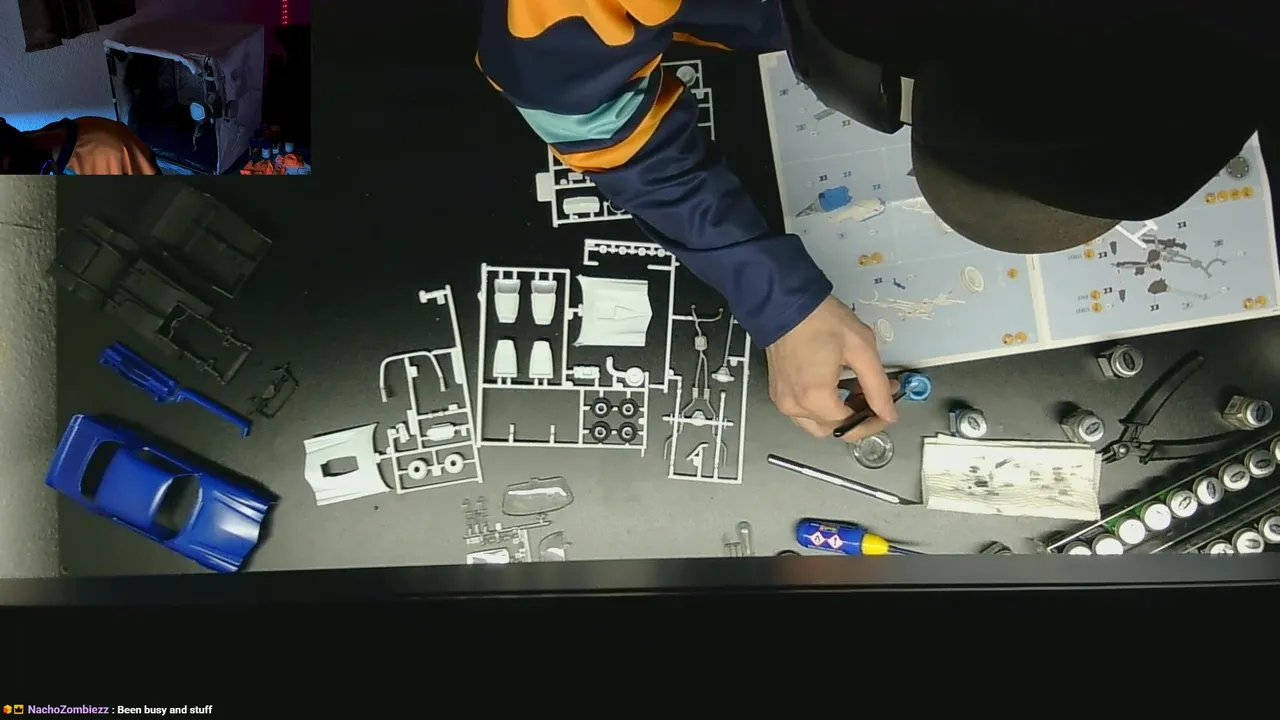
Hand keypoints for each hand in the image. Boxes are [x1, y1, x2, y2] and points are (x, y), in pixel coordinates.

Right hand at [765, 295, 897, 441]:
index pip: (850, 427)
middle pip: (833, 430)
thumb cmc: (820, 320)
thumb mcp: (861, 350)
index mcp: (815, 398)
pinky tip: (835, 385)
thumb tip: (888, 413)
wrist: (785, 303)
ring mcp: (783, 400)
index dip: (873, 421)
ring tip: (854, 390)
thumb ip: (878, 387)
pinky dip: (821, 407)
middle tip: (872, 397)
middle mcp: (795, 406)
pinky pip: (802, 412)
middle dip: (857, 418)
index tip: (886, 409)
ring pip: (816, 424)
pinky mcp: (778, 392)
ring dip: (838, 414)